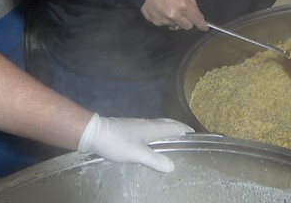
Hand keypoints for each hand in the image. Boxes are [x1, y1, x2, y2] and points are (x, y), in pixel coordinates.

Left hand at [78, 113, 193, 172]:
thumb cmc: (117, 142)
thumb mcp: (137, 154)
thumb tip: (173, 166)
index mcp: (153, 128)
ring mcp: (138, 125)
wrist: (94, 133)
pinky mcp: (130, 129)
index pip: (175, 127)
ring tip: (173, 142)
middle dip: (179, 129)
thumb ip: (155, 160)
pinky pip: (150, 130)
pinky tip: (153, 144)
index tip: (195, 136)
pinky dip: (158, 134)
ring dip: (168, 131)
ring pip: (158, 126)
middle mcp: (148, 124)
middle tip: (187, 137)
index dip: (186, 131)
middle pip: (168, 123)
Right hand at [140, 0, 205, 29]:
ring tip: (169, 9)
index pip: (197, 20)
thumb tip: (195, 12)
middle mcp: (175, 16)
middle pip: (187, 26)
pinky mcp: (156, 22)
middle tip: (184, 14)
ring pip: (176, 26)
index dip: (202, 25)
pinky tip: (161, 10)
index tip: (204, 28)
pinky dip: (165, 19)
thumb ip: (191, 0)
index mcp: (184, 6)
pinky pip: (165, 24)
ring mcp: (165, 21)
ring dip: (176, 20)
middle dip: (188, 21)